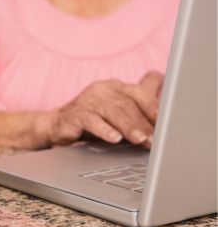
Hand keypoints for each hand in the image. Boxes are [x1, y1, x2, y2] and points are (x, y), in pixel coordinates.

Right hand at [40, 71, 163, 147]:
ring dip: (129, 126)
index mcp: (118, 87)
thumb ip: (140, 115)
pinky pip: (92, 120)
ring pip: (113, 111)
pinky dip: (104, 130)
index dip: (156, 107)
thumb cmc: (94, 121)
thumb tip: (168, 126)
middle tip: (156, 139)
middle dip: (144, 122)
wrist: (58, 126)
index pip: (141, 92)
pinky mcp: (75, 113)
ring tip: (140, 139)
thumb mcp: (119, 116)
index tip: (168, 122)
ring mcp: (89, 99)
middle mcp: (105, 89)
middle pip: (129, 103)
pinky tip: (114, 138)